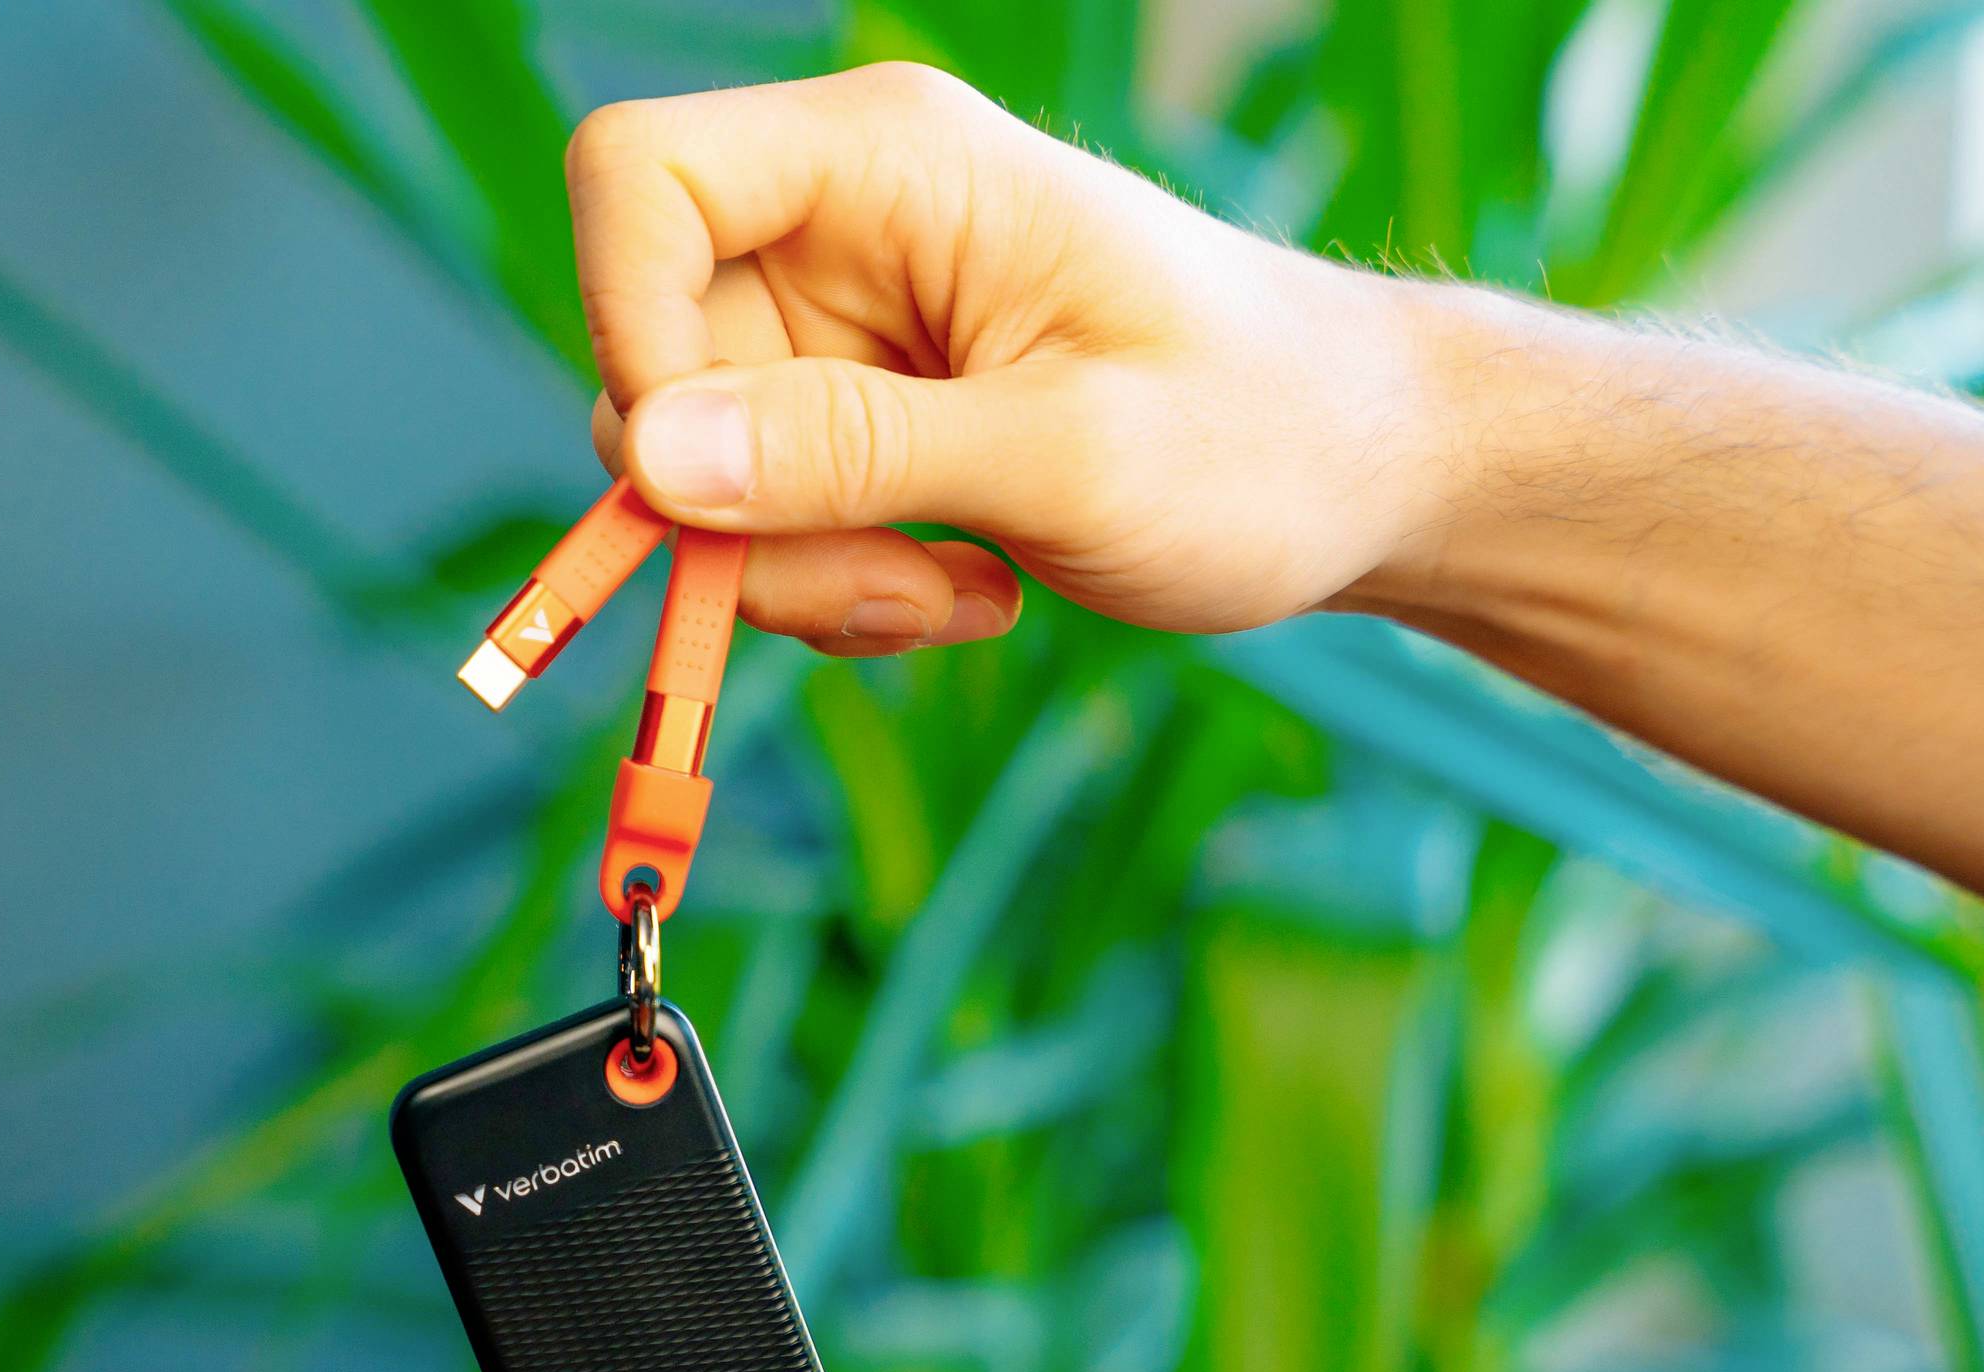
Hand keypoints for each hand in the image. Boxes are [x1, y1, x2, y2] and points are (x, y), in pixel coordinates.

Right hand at [568, 63, 1443, 654]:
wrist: (1359, 479)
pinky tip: (969, 590)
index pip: (639, 180)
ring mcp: (836, 333)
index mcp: (888, 163)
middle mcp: (837, 231)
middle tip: (888, 586)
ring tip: (960, 595)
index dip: (624, 323)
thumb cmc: (1263, 433)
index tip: (705, 477)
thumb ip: (858, 451)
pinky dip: (837, 590)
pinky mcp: (849, 427)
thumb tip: (653, 456)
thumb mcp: (1070, 454)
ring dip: (803, 576)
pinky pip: (758, 528)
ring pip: (695, 476)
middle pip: (650, 363)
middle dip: (744, 515)